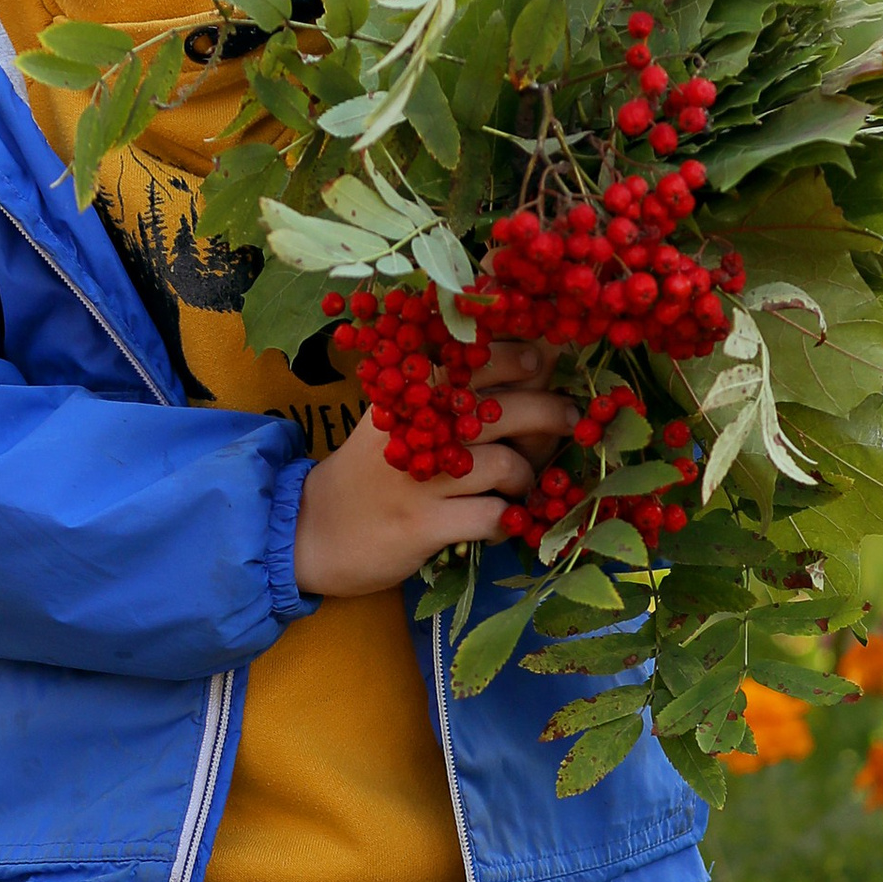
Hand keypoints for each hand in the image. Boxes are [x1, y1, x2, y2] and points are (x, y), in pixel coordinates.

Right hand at [294, 378, 578, 596]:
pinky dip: (506, 521)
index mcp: (407, 390)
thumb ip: (447, 386)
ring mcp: (419, 477)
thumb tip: (534, 353)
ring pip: (506, 464)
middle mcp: (413, 425)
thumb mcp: (396, 414)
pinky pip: (491, 517)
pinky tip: (498, 521)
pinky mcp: (422, 524)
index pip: (475, 355)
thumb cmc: (369, 468)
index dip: (521, 355)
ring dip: (526, 476)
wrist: (313, 529)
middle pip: (505, 407)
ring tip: (519, 484)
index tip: (541, 362)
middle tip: (569, 419)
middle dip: (550, 411)